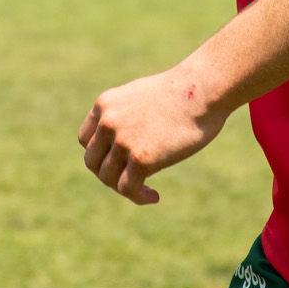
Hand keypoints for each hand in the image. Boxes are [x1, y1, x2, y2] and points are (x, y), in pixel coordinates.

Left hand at [78, 68, 225, 204]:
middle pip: (92, 162)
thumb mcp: (143, 96)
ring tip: (145, 189)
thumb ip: (127, 116)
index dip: (100, 154)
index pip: (86, 140)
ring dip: (124, 188)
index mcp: (106, 104)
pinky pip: (128, 188)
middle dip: (109, 174)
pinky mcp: (141, 158)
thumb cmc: (183, 93)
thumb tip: (129, 141)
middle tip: (131, 178)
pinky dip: (139, 197)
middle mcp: (108, 122)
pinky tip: (154, 197)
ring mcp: (123, 141)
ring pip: (108, 178)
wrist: (202, 90)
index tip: (118, 161)